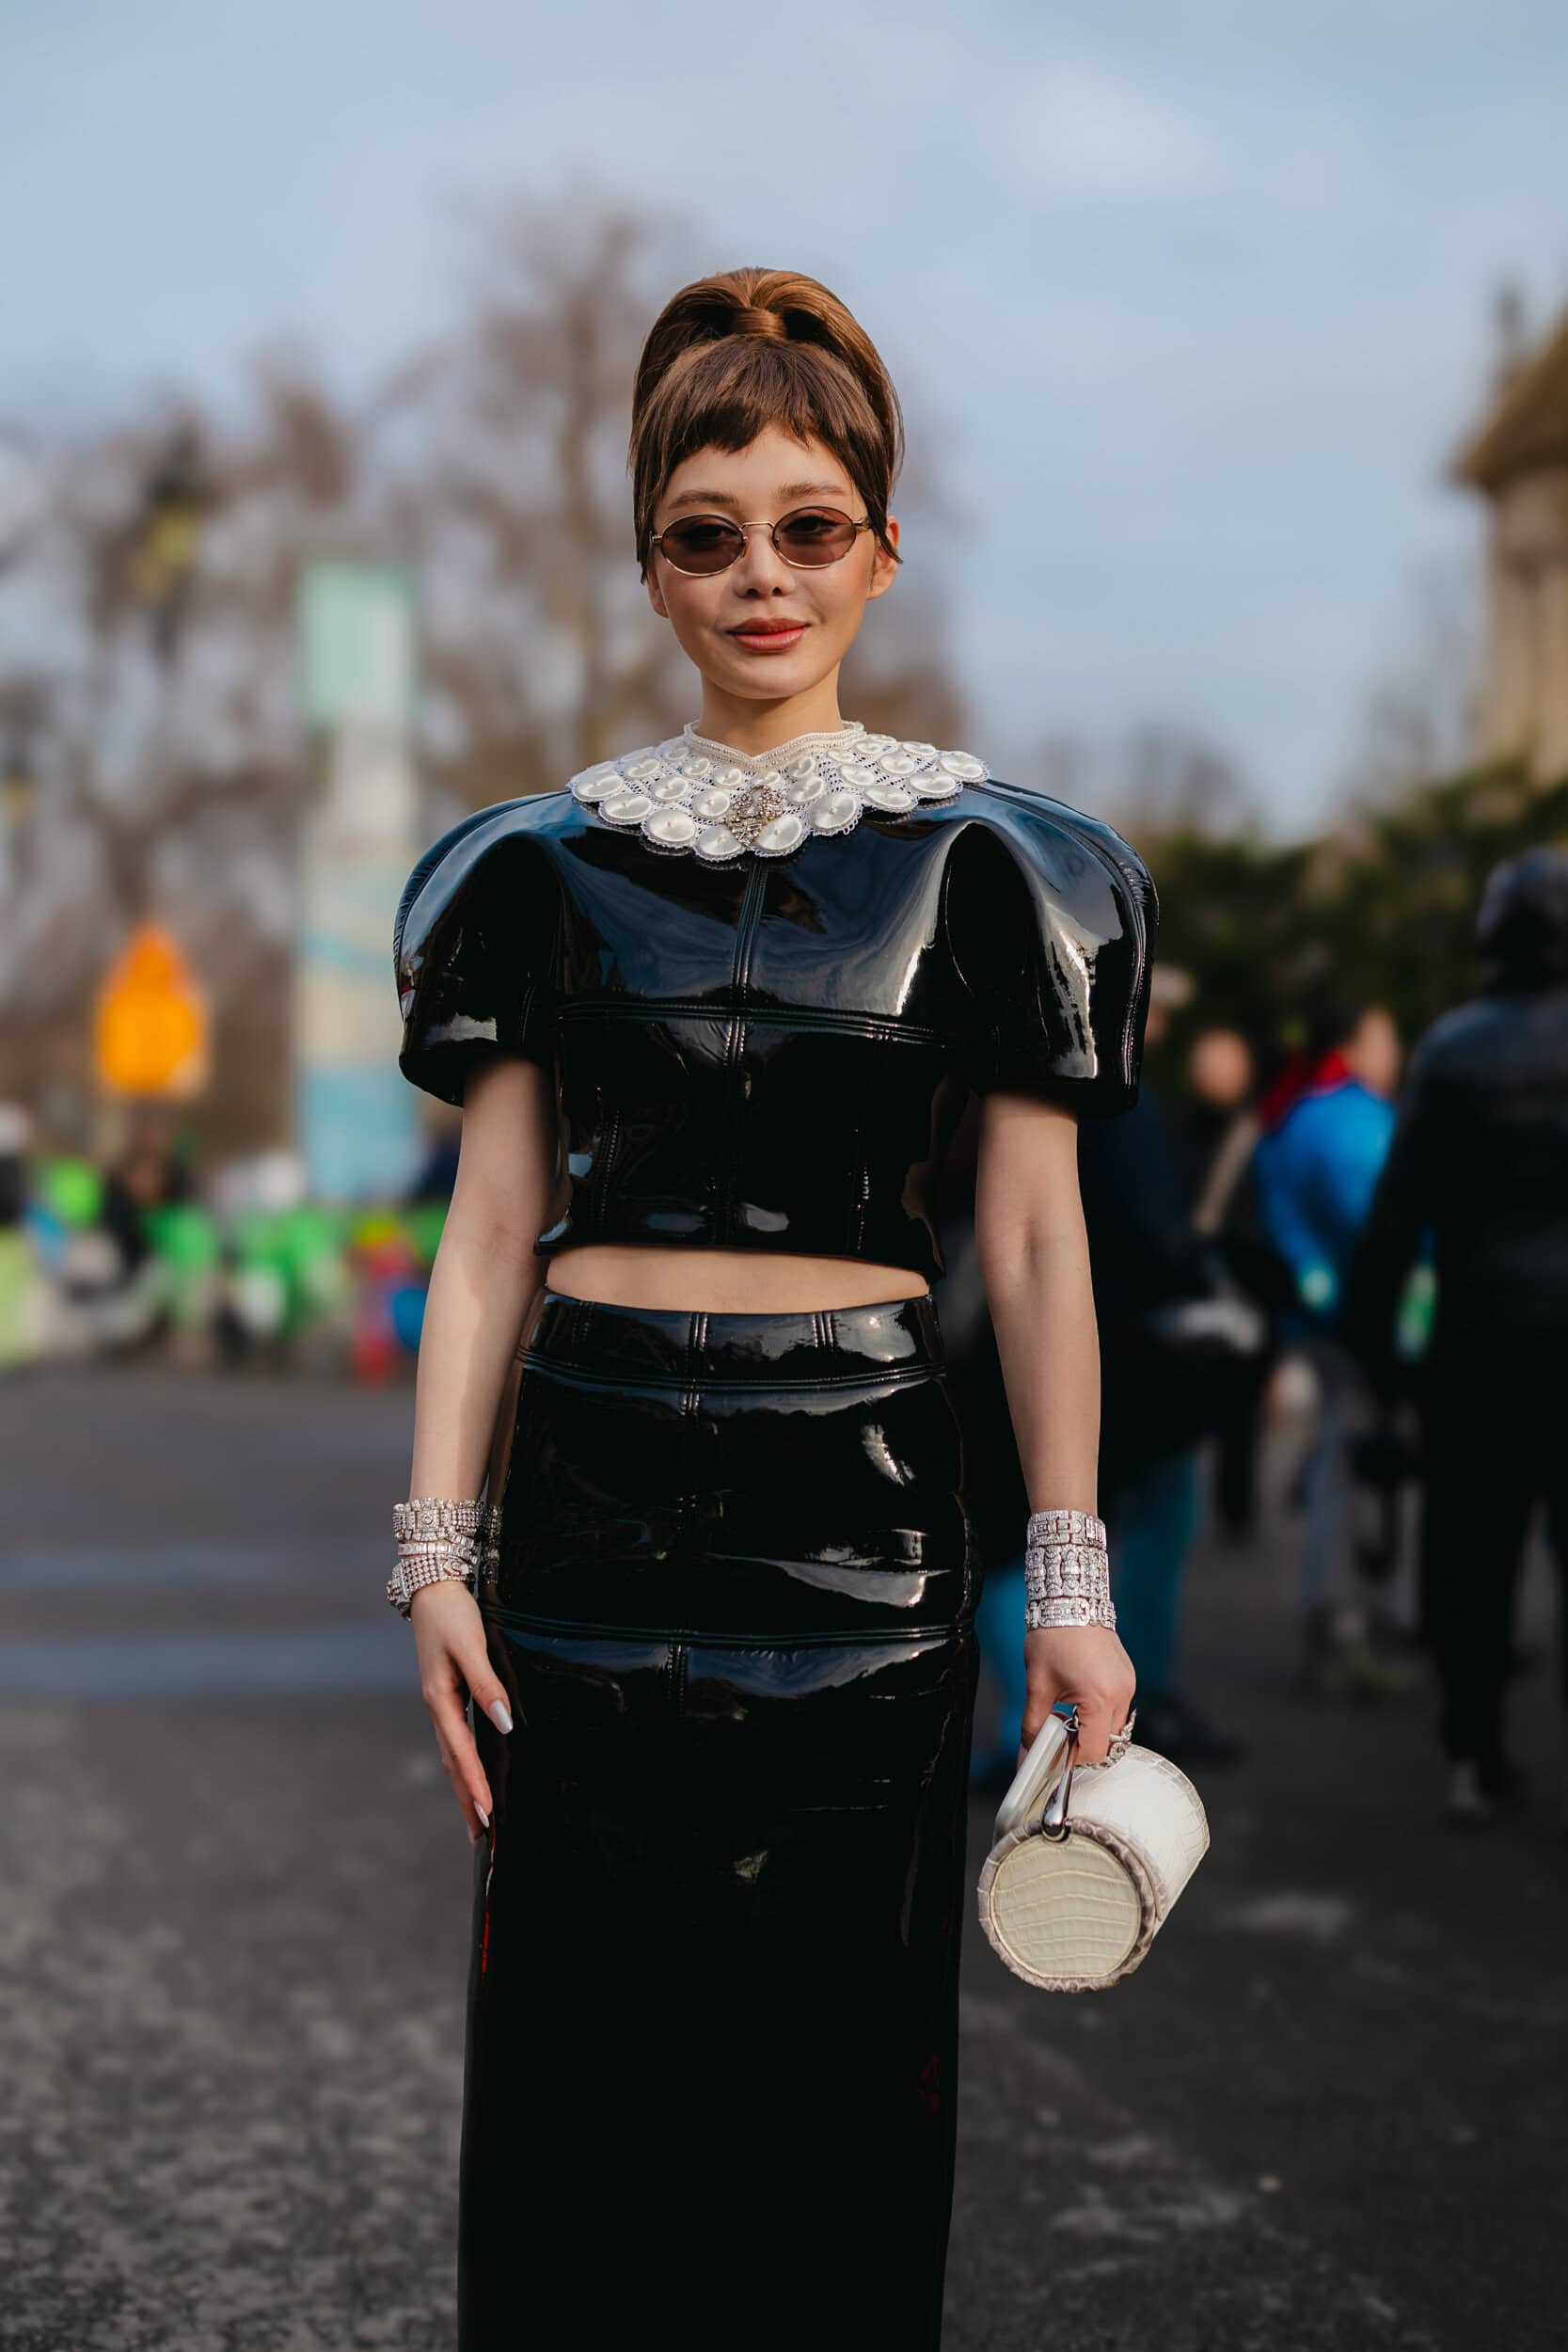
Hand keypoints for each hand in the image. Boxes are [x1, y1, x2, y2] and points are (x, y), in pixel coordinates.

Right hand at [410, 1581, 513, 1840]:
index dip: (474, 1785)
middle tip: (484, 1836)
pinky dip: (464, 1762)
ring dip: (465, 1785)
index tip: (487, 1815)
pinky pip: (455, 1738)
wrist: (432, 1587)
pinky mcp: (447, 1695)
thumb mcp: (471, 1647)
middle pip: (453, 1763)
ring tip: (478, 1816)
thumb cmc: (453, 1616)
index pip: (460, 1753)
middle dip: (467, 1798)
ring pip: (452, 1754)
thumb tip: (505, 1722)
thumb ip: (487, 1685)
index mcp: (440, 1699)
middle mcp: (437, 1707)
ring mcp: (440, 1703)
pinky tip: (473, 1772)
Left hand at [1021, 1625, 1135, 1765]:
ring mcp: (1128, 1685)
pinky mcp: (1127, 1678)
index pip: (1094, 1751)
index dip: (1071, 1758)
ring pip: (1114, 1729)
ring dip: (1091, 1730)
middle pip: (1108, 1744)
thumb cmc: (1054, 1637)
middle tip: (1057, 1733)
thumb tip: (1028, 1754)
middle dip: (1081, 1746)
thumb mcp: (1037, 1685)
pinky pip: (1118, 1710)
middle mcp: (1121, 1693)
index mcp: (1100, 1697)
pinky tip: (1078, 1699)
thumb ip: (1033, 1726)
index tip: (1053, 1753)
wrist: (1070, 1601)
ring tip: (1066, 1711)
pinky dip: (1099, 1714)